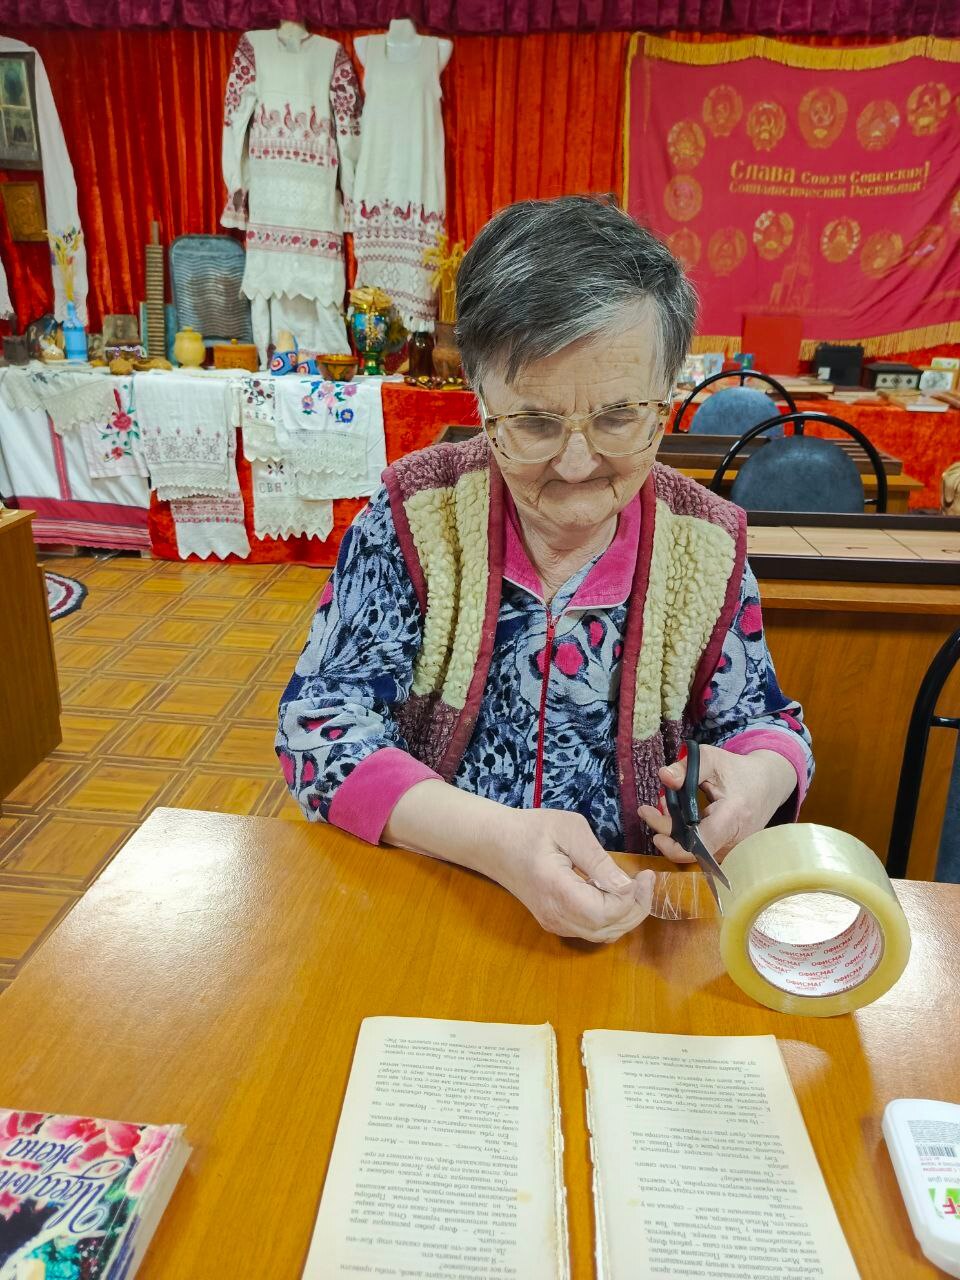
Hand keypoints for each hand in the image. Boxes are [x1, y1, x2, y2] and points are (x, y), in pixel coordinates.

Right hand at [493, 808, 654, 942]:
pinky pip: (592, 930)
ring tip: (635, 887)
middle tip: (646, 881)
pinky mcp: (555, 923)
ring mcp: (554, 923)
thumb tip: (626, 885)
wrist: (494, 844)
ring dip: (626, 915)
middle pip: (608, 929)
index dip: (634, 899)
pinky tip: (614, 894)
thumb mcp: (568, 829)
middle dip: (636, 909)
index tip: (645, 874)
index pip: (606, 913)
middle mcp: (556, 915)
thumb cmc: (530, 829)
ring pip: (602, 934)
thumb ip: (597, 858)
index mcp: (557, 890)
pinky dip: (612, 918)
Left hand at [638, 747, 797, 864]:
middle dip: (666, 830)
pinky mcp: (729, 850)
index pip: (700, 844)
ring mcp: (733, 849)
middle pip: (691, 848)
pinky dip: (686, 835)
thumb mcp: (712, 759)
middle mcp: (735, 839)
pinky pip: (702, 849)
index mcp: (732, 816)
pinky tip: (678, 817)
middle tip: (649, 809)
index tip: (653, 827)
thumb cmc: (739, 770)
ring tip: (665, 807)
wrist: (768, 784)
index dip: (673, 844)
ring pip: (695, 850)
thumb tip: (663, 776)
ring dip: (674, 832)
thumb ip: (686, 767)